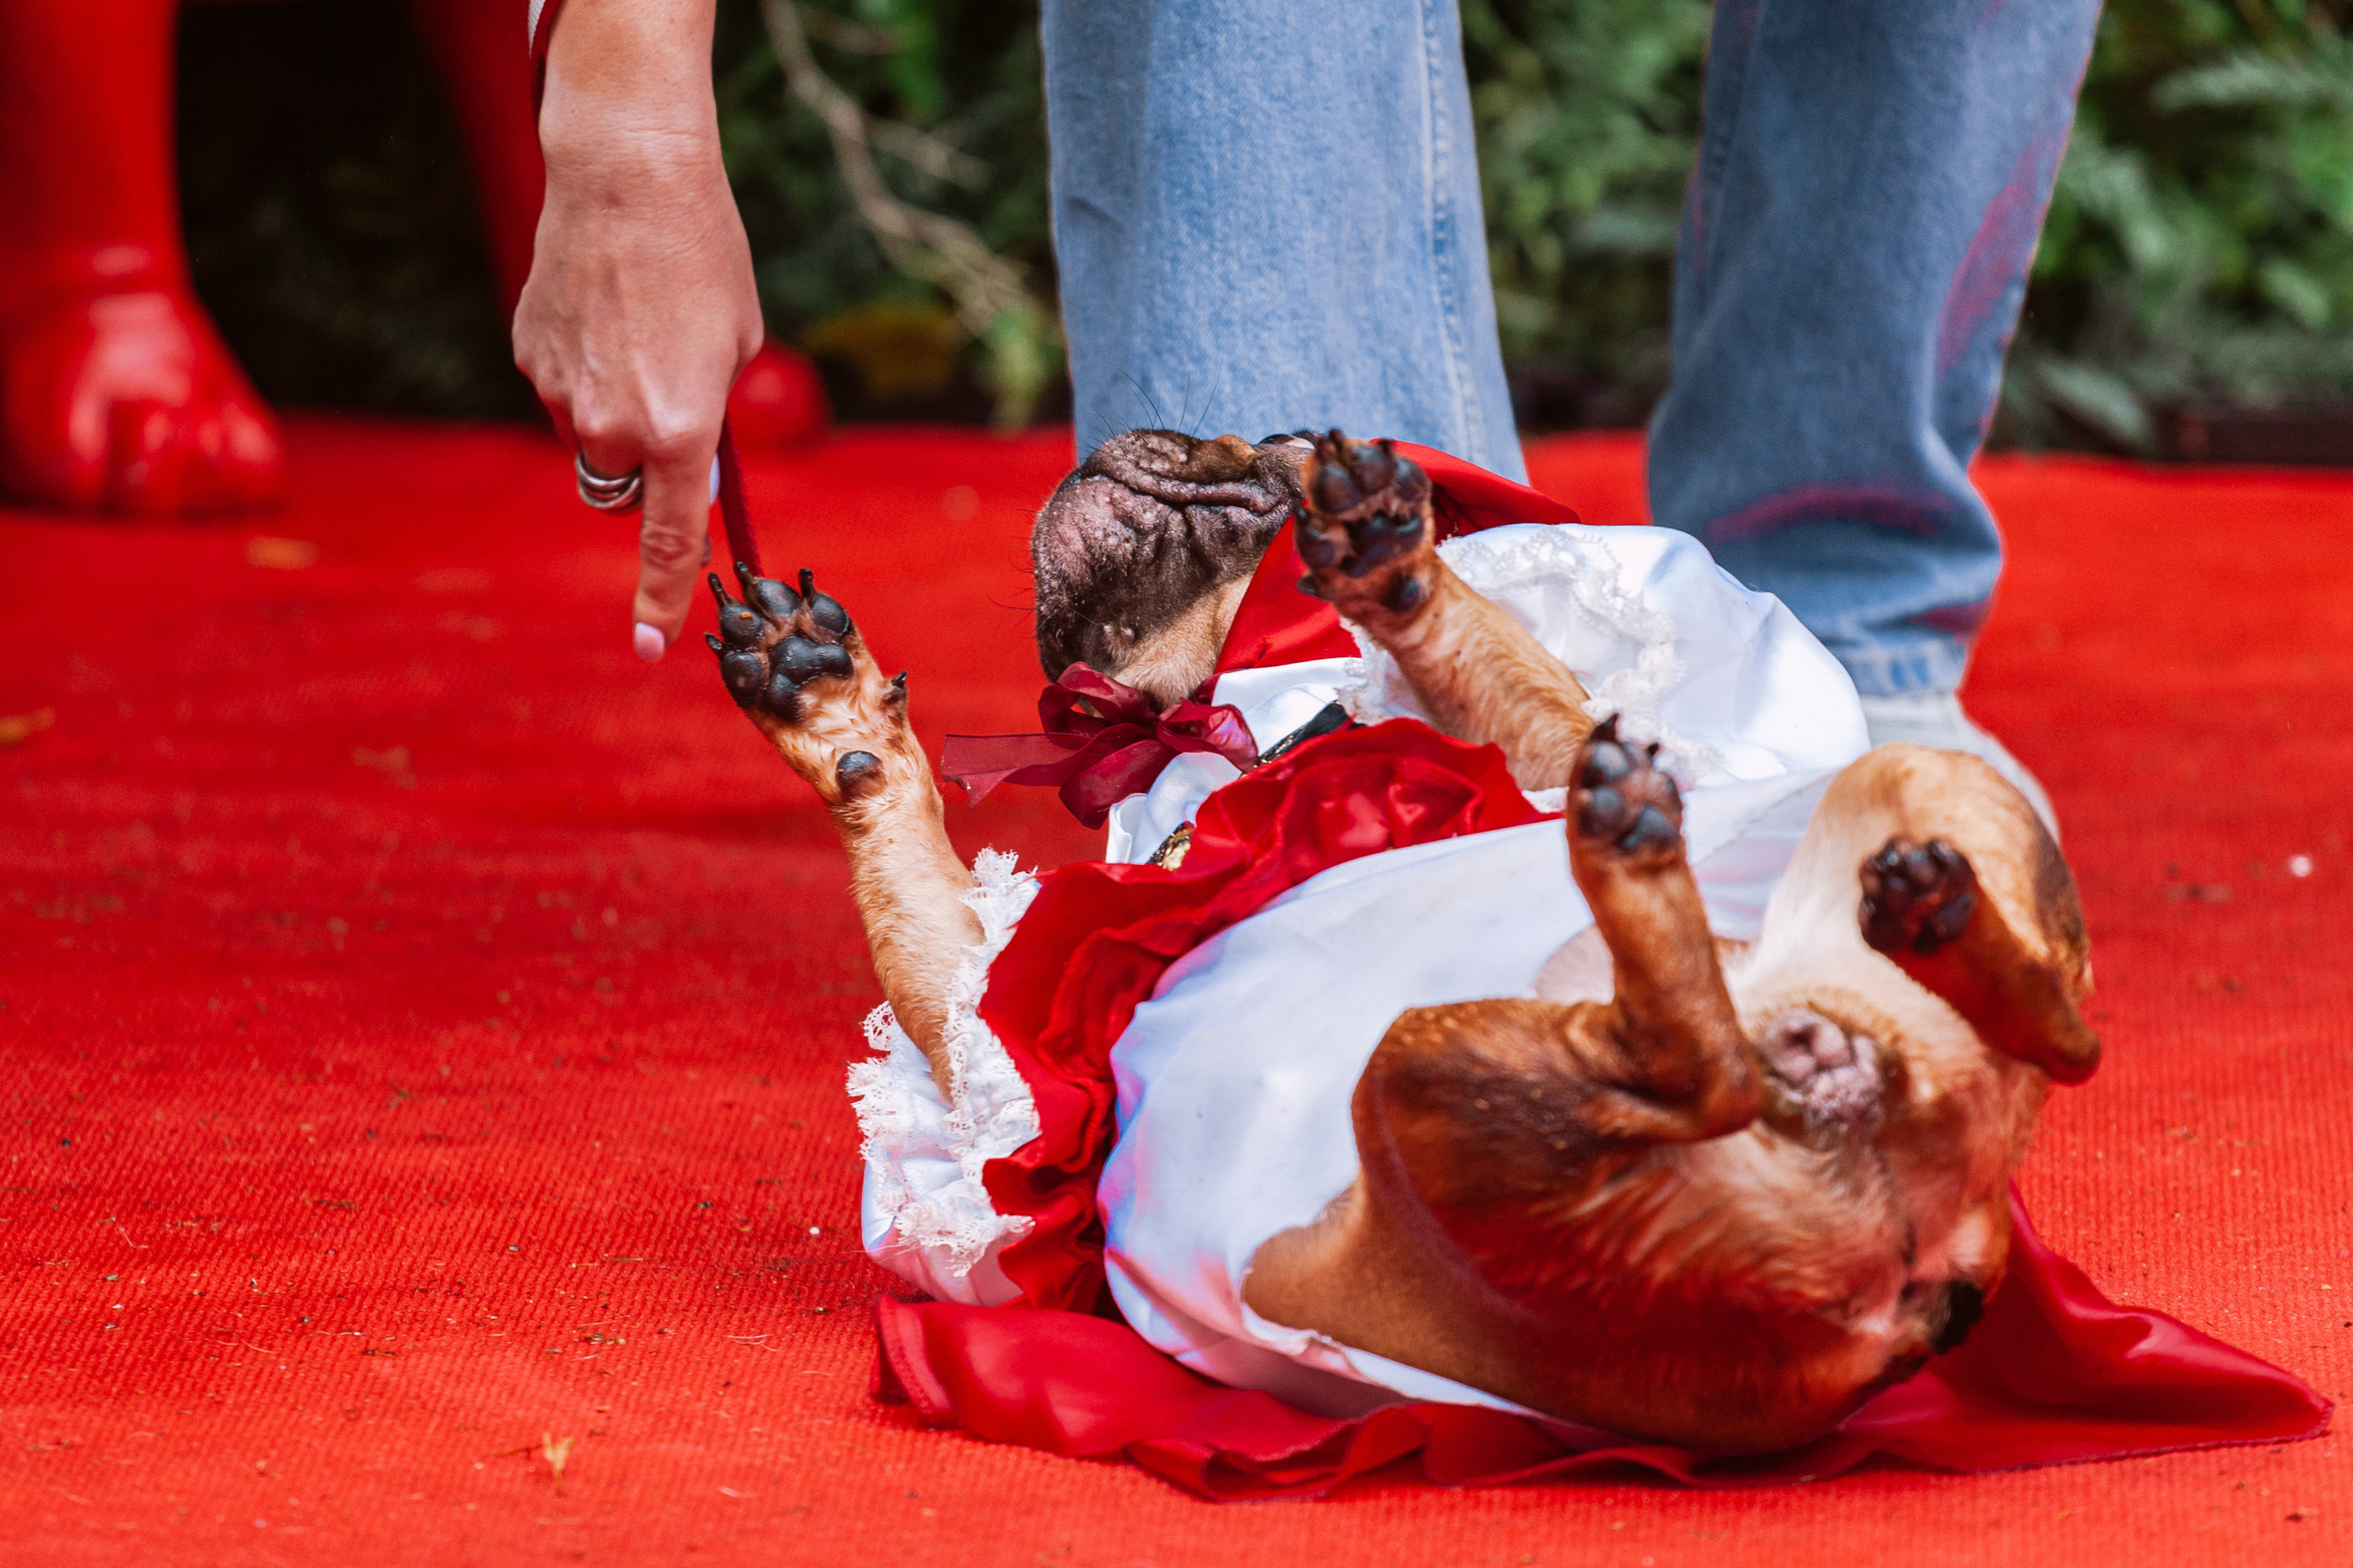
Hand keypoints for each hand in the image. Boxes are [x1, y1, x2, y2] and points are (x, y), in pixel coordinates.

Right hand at [512, 0, 763, 660]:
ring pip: (589, 439)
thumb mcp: (736, 348)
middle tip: (666, 407)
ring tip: (637, 329)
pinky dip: (583, 367)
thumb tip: (689, 459)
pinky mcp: (527, 357)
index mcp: (682, 433)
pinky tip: (602, 306)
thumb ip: (711, 420)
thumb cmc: (704, 255)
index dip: (661, 597)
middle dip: (643, 473)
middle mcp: (614, 427)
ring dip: (613, 411)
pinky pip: (560, 389)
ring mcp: (561, 394)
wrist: (626, 174)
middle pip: (622, 493)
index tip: (652, 645)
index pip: (670, 541)